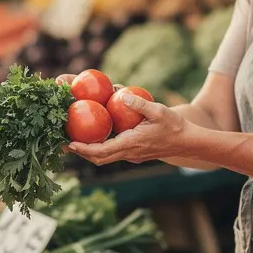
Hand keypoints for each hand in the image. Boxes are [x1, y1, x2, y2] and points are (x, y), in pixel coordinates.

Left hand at [66, 92, 187, 165]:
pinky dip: (100, 147)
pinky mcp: (134, 153)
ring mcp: (131, 155)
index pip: (102, 151)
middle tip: (63, 143)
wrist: (189, 142)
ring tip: (72, 140)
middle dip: (80, 152)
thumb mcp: (159, 111)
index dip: (84, 149)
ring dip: (89, 151)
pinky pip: (113, 152)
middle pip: (98, 158)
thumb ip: (140, 104)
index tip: (69, 144)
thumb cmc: (175, 126)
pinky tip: (94, 135)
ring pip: (105, 157)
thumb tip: (122, 94)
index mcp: (131, 144)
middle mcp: (129, 153)